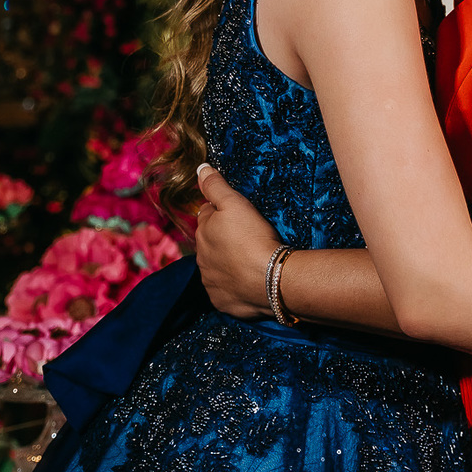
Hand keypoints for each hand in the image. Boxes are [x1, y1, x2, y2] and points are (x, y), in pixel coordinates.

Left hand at [195, 164, 279, 319]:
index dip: (222, 213)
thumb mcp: (235, 203)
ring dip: (228, 263)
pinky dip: (234, 286)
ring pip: (217, 267)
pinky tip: (249, 280)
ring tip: (250, 260)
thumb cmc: (253, 237)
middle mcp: (201, 260)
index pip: (207, 216)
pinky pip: (226, 291)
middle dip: (223, 239)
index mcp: (202, 234)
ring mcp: (211, 283)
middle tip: (247, 237)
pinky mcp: (223, 302)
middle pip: (211, 243)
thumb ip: (215, 186)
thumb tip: (200, 169)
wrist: (271, 279)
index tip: (238, 215)